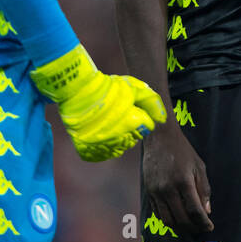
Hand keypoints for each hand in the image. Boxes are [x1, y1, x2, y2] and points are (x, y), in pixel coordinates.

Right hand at [30, 47, 165, 161]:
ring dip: (118, 137)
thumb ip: (151, 101)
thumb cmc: (108, 87)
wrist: (77, 92)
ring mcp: (104, 146)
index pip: (147, 126)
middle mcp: (120, 138)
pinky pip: (103, 154)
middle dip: (131, 127)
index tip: (130, 108)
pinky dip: (103, 146)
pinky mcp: (90, 152)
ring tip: (109, 122)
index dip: (140, 115)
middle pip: (135, 138)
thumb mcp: (133, 87)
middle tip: (118, 113)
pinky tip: (100, 132)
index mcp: (134, 122)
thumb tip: (163, 119)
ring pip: (120, 148)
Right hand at [142, 125, 212, 235]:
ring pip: (167, 220)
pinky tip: (176, 218)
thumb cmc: (182, 150)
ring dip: (179, 228)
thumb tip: (206, 211)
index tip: (209, 227)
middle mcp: (168, 189)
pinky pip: (158, 213)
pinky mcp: (148, 191)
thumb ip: (204, 189)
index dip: (203, 223)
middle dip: (193, 228)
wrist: (159, 137)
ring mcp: (156, 191)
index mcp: (184, 181)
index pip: (195, 210)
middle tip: (200, 228)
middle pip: (181, 219)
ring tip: (188, 227)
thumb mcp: (199, 166)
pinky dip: (168, 219)